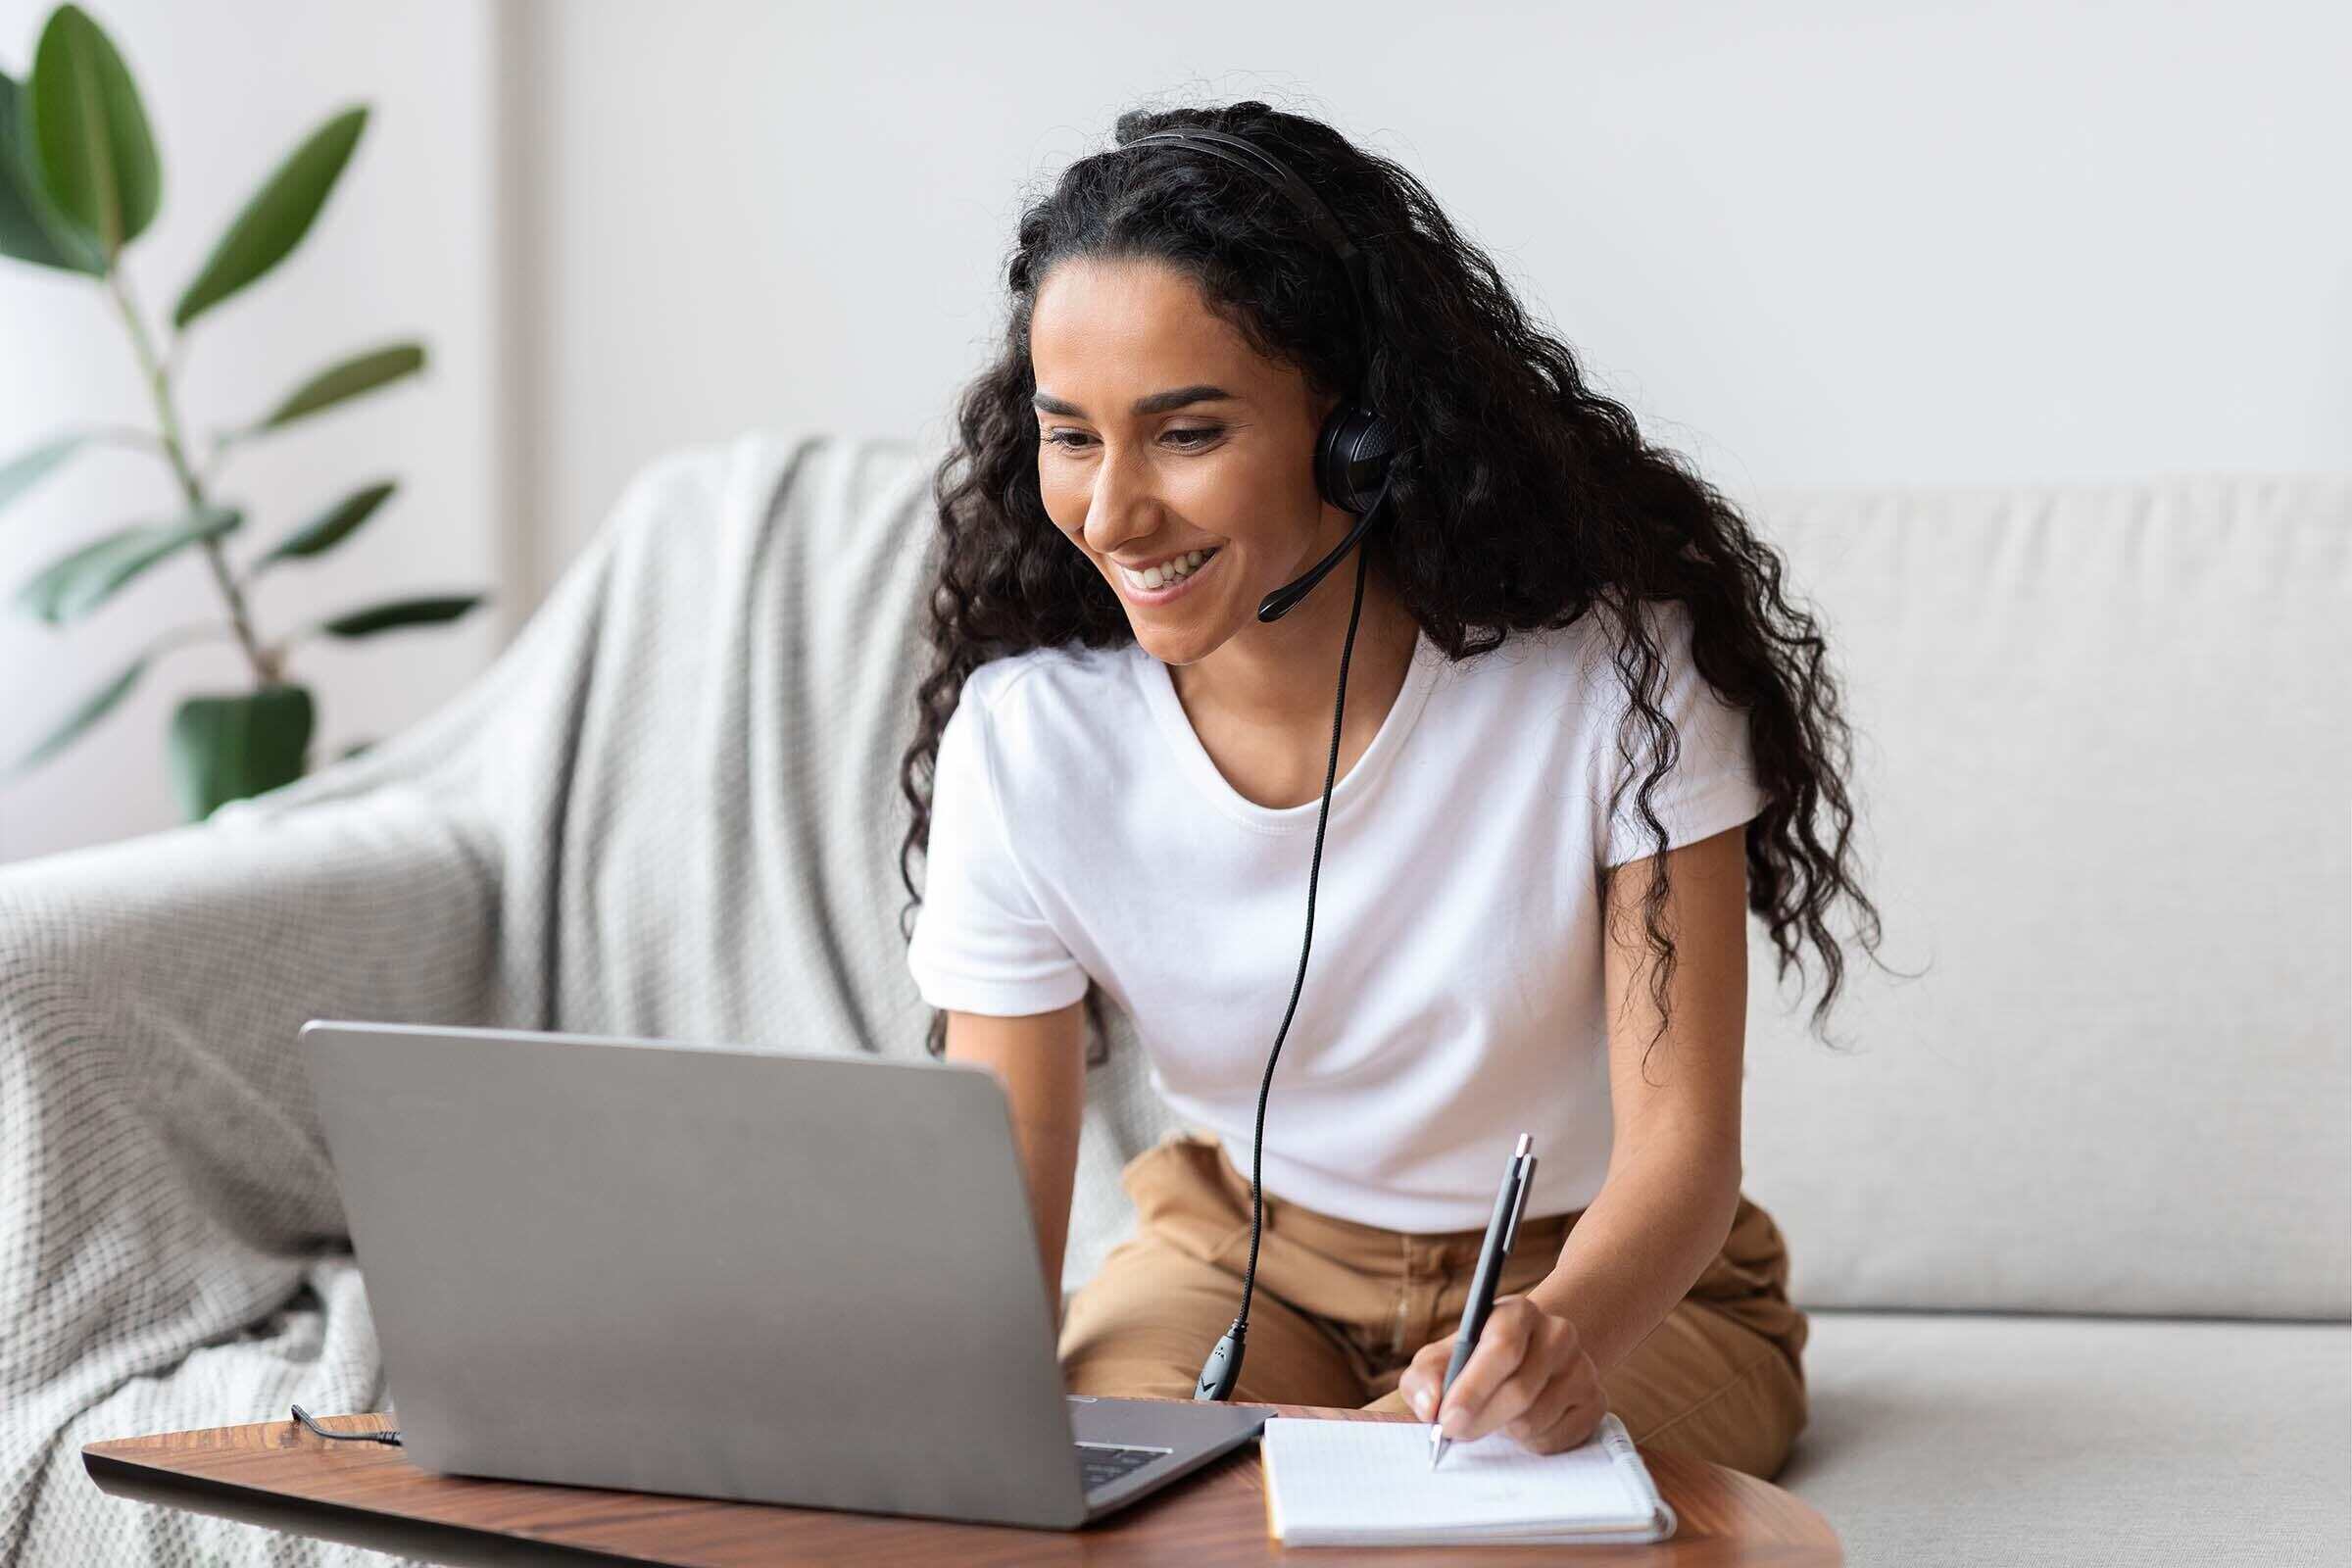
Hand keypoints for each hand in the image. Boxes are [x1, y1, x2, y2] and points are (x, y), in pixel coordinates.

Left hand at [1397, 1295, 1606, 1454]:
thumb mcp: (1440, 1359)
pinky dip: (1528, 1443)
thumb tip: (1429, 1406)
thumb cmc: (1473, 1361)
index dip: (1472, 1388)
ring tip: (1495, 1416)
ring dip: (1503, 1430)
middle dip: (1480, 1419)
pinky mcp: (1596, 1402)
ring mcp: (1583, 1368)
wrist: (1527, 1361)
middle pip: (1520, 1390)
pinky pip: (1554, 1440)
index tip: (1446, 1420)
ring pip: (1535, 1421)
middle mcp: (1558, 1333)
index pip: (1502, 1346)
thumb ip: (1423, 1379)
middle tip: (1455, 1432)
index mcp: (1518, 1312)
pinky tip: (1520, 1424)